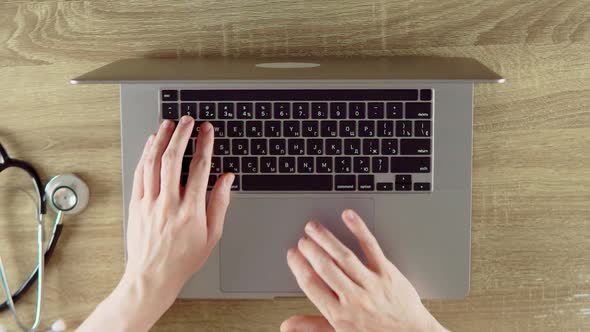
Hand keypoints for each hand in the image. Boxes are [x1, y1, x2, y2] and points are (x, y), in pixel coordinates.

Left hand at [124, 117, 233, 298]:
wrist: (152, 276)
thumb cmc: (183, 259)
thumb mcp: (212, 235)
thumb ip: (220, 204)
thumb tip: (226, 179)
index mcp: (191, 211)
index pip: (200, 169)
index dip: (205, 145)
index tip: (207, 130)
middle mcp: (169, 204)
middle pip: (173, 159)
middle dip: (181, 135)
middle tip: (187, 121)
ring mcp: (149, 203)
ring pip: (153, 163)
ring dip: (161, 139)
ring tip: (168, 124)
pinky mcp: (136, 205)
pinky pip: (140, 173)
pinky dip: (145, 155)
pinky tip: (151, 144)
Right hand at [281, 209, 447, 331]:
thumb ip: (312, 326)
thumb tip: (287, 325)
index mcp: (339, 313)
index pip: (311, 284)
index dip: (298, 266)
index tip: (292, 255)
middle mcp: (354, 298)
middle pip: (325, 267)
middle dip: (310, 250)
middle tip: (302, 239)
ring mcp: (371, 284)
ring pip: (343, 256)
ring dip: (326, 239)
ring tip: (314, 228)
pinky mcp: (387, 272)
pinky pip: (371, 247)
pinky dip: (358, 229)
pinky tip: (348, 217)